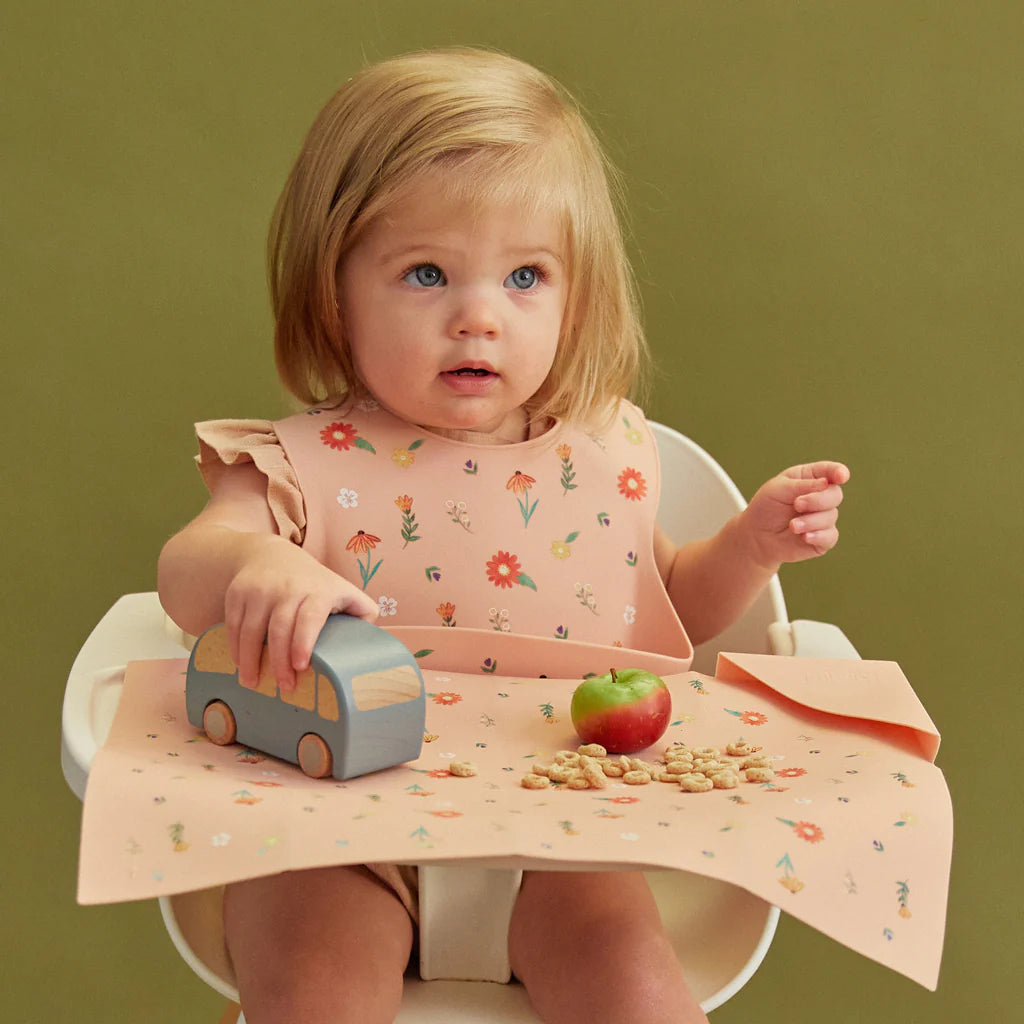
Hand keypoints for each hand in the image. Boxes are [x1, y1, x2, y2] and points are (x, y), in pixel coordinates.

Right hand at [223, 536, 378, 690]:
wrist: (271, 553)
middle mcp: (287, 588)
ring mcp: (260, 589)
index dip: (304, 642)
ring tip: (253, 682)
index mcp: (317, 590)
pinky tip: (241, 664)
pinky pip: (233, 625)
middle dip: (278, 662)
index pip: (310, 616)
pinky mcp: (238, 592)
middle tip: (284, 687)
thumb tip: (375, 644)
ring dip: (250, 660)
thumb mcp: (343, 590)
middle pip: (278, 629)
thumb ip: (363, 612)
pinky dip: (235, 648)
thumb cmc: (314, 583)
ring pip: (250, 629)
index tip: (301, 667)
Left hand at [742, 461, 849, 570]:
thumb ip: (803, 485)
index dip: (839, 472)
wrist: (756, 538)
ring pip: (831, 516)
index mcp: (810, 478)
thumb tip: (827, 483)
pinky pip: (830, 536)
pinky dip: (817, 535)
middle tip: (797, 504)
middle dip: (817, 500)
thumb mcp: (778, 489)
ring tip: (792, 525)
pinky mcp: (823, 538)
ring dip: (810, 521)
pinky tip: (804, 537)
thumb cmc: (765, 508)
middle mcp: (820, 496)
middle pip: (835, 494)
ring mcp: (823, 518)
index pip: (830, 472)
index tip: (841, 476)